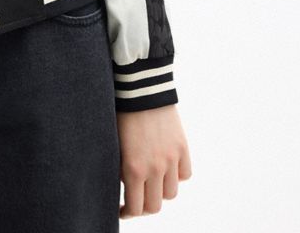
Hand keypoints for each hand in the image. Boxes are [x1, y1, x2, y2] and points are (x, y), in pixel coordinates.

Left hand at [116, 103, 190, 217]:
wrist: (140, 86)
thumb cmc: (119, 112)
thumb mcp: (114, 143)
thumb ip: (121, 168)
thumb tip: (123, 186)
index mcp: (132, 168)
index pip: (136, 208)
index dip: (128, 213)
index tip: (123, 210)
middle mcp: (154, 168)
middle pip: (155, 206)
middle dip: (144, 206)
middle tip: (137, 199)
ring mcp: (171, 158)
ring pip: (171, 193)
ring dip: (160, 191)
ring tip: (151, 181)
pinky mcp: (182, 148)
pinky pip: (185, 175)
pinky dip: (177, 176)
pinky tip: (166, 167)